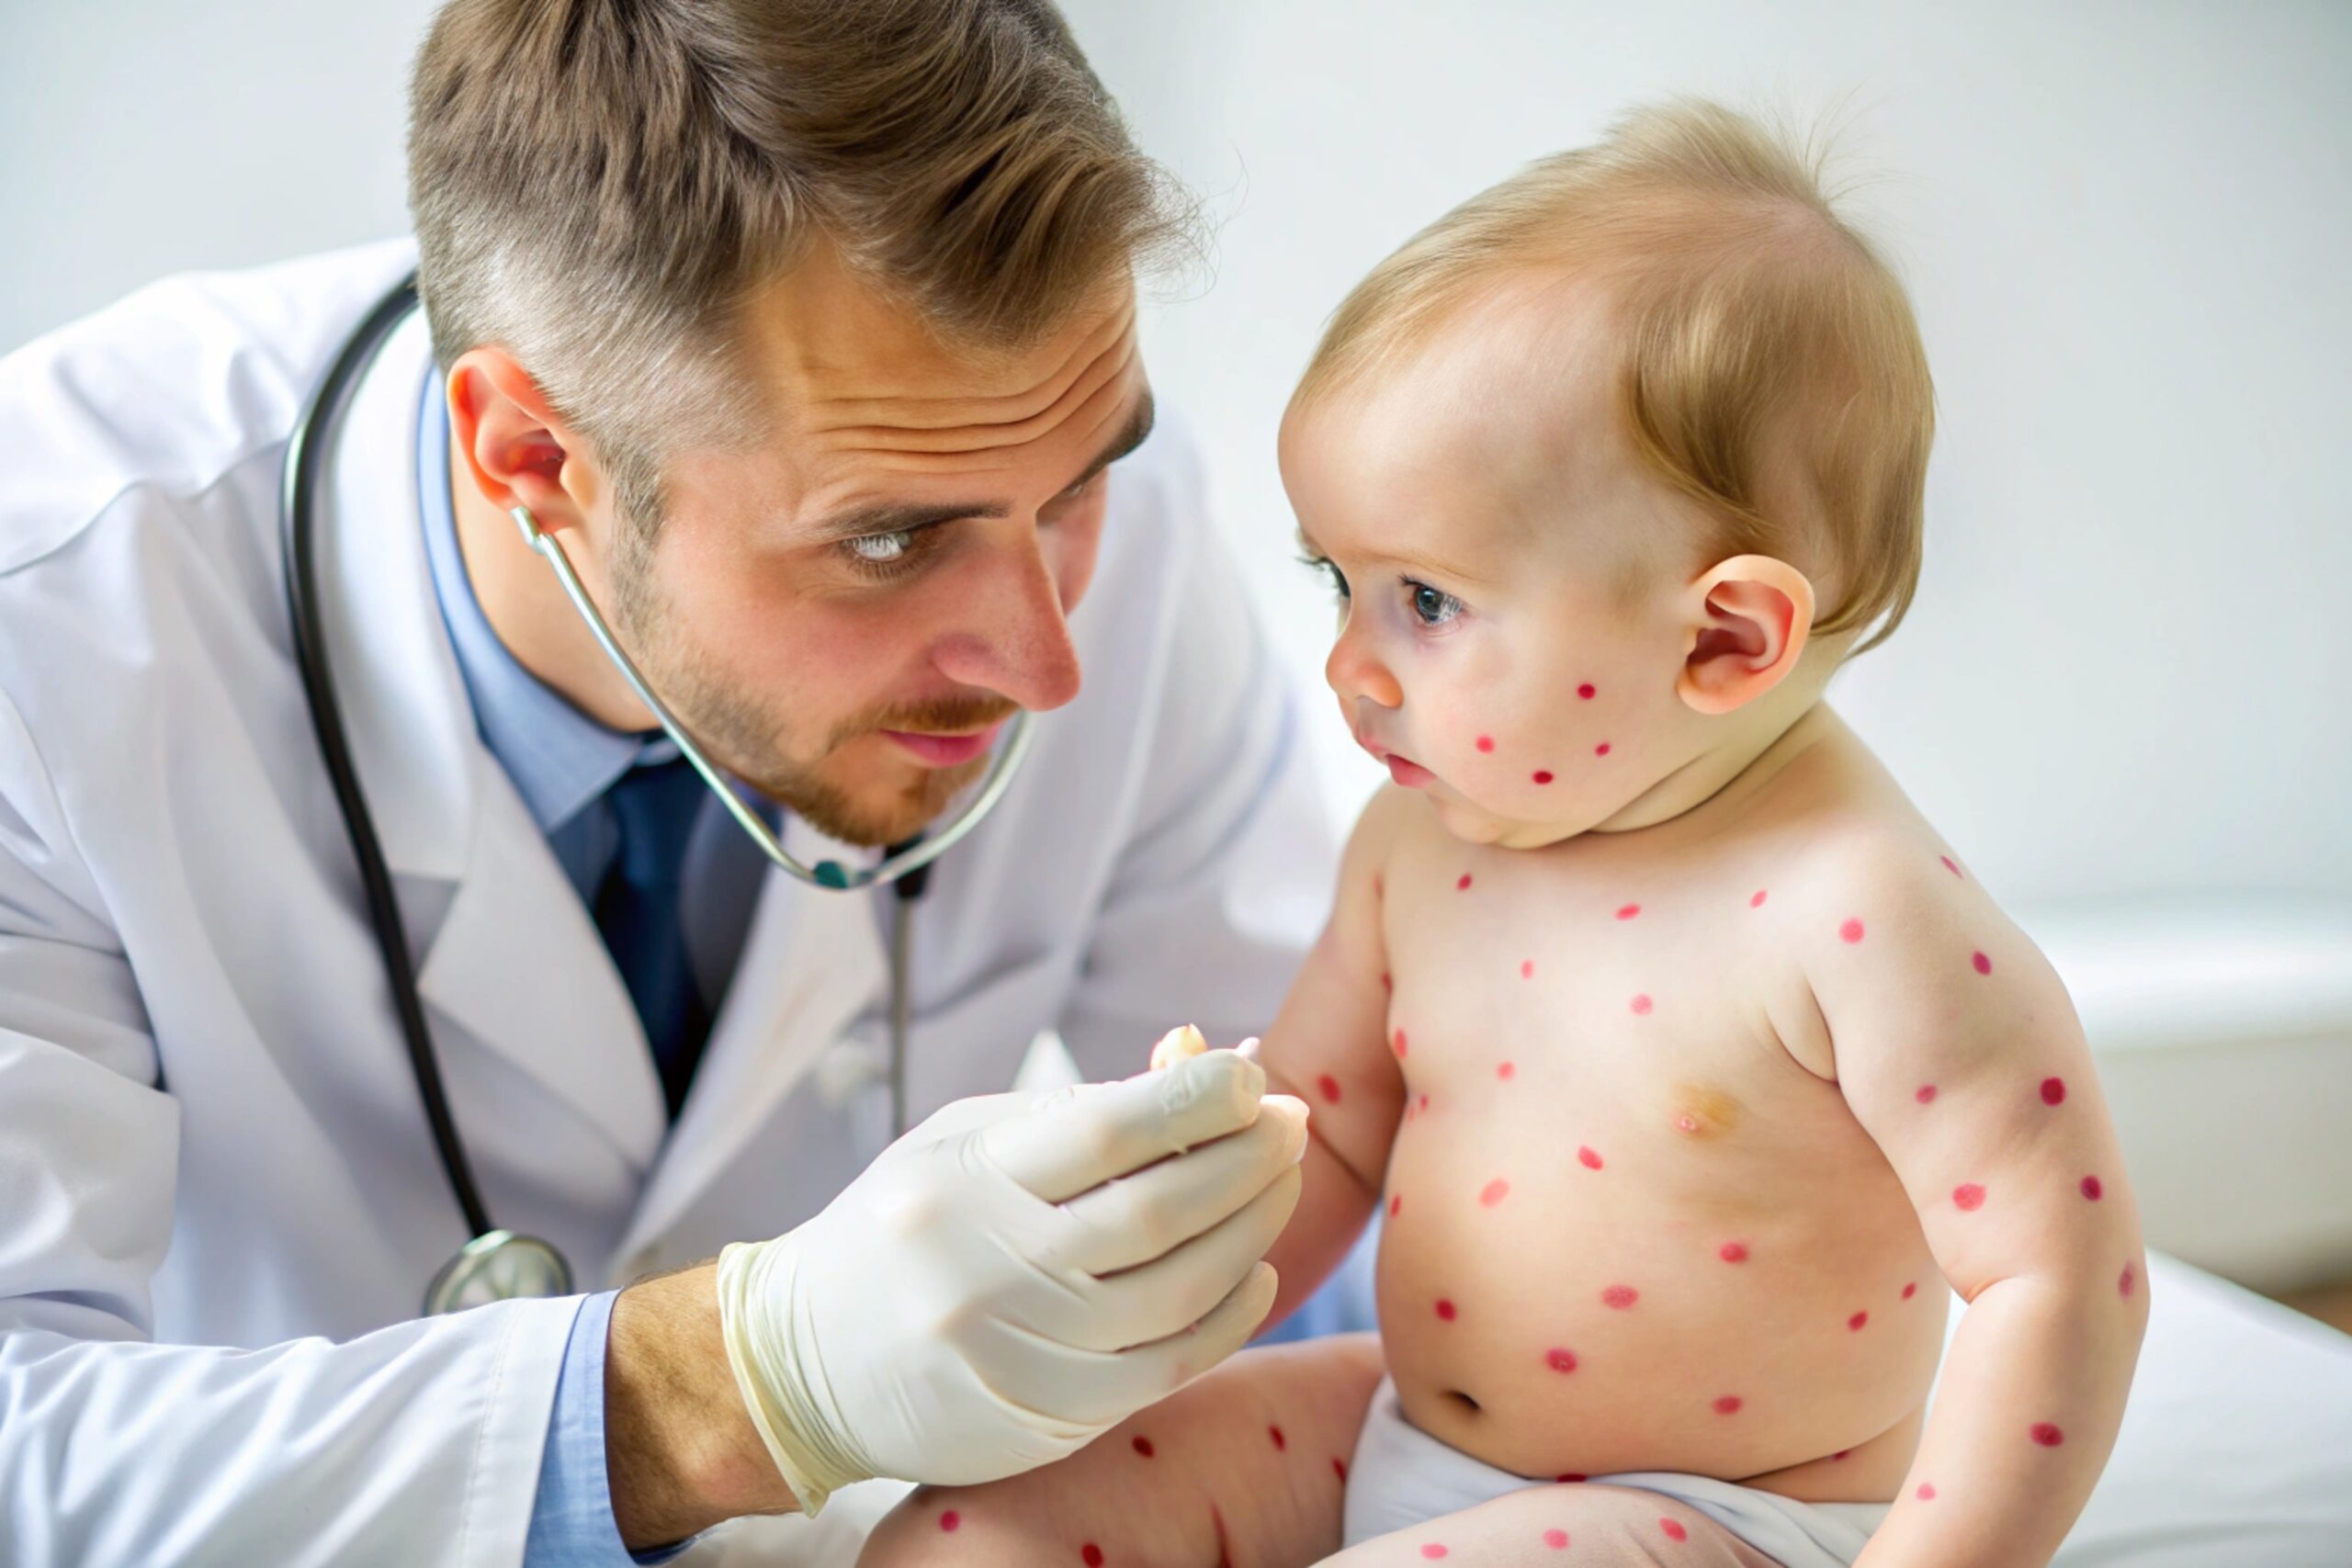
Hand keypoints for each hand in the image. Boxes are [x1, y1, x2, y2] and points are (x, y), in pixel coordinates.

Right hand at [714, 1049, 1306, 1512]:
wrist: (803, 1367)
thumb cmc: (903, 1229)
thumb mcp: (964, 1145)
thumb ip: (1079, 1112)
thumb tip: (1203, 1062)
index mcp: (964, 1182)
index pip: (1105, 1129)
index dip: (1196, 1099)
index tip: (1251, 1074)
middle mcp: (988, 1268)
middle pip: (1156, 1210)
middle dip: (1245, 1158)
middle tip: (1289, 1123)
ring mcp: (1020, 1352)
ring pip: (1176, 1290)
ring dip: (1251, 1230)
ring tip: (1280, 1184)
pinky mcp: (1047, 1417)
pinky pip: (1167, 1366)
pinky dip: (1227, 1315)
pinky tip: (1253, 1271)